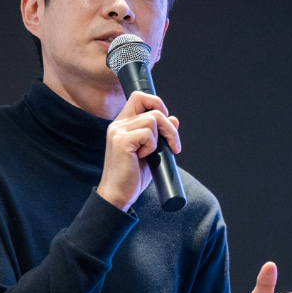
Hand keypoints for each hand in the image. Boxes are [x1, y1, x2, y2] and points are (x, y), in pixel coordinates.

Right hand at [97, 92, 179, 210]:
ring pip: (153, 120)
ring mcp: (118, 132)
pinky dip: (152, 146)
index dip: (156, 104)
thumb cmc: (132, 177)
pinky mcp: (122, 141)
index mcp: (122, 125)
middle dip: (169, 127)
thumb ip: (159, 135)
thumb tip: (173, 119)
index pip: (139, 97)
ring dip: (160, 139)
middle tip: (173, 146)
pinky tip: (143, 157)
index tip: (165, 124)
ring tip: (151, 154)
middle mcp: (118, 125)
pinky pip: (148, 134)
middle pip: (152, 107)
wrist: (118, 195)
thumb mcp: (151, 152)